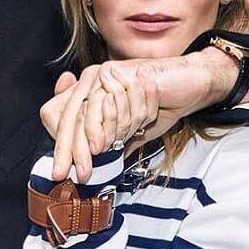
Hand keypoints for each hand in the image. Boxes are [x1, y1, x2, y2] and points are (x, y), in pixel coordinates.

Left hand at [39, 62, 163, 181]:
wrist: (188, 84)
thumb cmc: (162, 103)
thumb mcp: (133, 129)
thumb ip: (115, 141)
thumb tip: (103, 166)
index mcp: (90, 93)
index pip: (64, 120)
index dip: (61, 145)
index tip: (60, 171)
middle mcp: (90, 82)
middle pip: (67, 119)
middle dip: (64, 150)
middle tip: (61, 175)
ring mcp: (99, 75)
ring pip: (80, 114)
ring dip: (80, 145)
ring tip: (83, 168)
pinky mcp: (112, 72)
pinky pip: (98, 105)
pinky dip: (97, 128)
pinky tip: (98, 147)